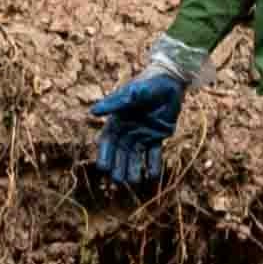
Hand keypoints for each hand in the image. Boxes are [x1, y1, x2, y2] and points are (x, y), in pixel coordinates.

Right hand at [86, 58, 190, 188]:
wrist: (170, 81)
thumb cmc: (147, 84)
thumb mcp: (131, 93)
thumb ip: (114, 103)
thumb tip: (92, 112)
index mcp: (116, 121)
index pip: (107, 142)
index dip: (104, 155)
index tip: (103, 168)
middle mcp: (127, 130)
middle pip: (120, 153)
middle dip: (118, 167)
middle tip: (118, 182)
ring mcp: (142, 135)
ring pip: (135, 156)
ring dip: (134, 169)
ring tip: (134, 182)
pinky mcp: (157, 137)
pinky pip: (153, 154)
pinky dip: (153, 164)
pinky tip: (153, 176)